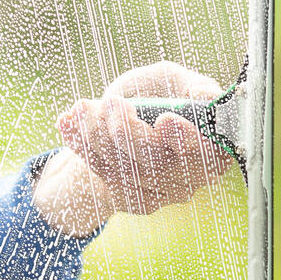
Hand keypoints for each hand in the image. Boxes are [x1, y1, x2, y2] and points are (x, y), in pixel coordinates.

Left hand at [33, 62, 233, 236]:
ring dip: (97, 135)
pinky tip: (68, 124)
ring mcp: (165, 192)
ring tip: (82, 107)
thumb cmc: (153, 93)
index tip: (164, 120)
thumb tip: (206, 97)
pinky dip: (82, 148)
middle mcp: (194, 175)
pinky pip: (105, 178)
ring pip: (127, 172)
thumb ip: (190, 85)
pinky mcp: (136, 200)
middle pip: (158, 164)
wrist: (119, 116)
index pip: (208, 152)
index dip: (186, 139)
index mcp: (213, 144)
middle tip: (111, 102)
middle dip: (127, 132)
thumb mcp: (170, 80)